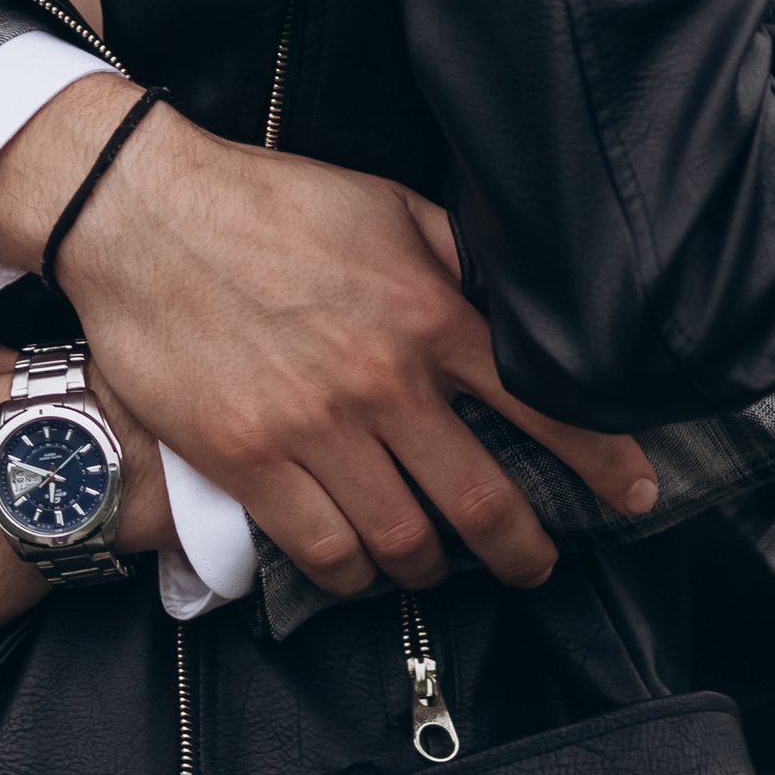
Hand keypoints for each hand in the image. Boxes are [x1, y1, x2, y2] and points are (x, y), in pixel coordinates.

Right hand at [0, 86, 658, 596]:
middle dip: (526, 550)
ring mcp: (316, 428)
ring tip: (440, 563)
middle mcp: (384, 381)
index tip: (631, 496)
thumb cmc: (266, 202)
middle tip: (537, 563)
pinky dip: (355, 572)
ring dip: (434, 566)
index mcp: (429, 312)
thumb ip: (455, 258)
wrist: (143, 214)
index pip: (544, 405)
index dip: (602, 463)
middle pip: (483, 502)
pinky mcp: (250, 461)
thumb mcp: (385, 205)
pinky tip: (362, 562)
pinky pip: (325, 552)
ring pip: (405, 541)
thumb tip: (514, 300)